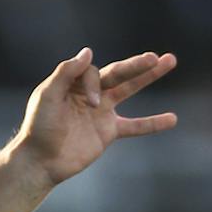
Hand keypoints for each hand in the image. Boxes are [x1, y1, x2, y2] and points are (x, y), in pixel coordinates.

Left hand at [12, 49, 177, 185]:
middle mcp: (89, 93)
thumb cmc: (39, 127)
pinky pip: (135, 126)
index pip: (94, 72)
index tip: (90, 102)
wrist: (41, 161)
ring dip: (149, 76)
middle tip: (155, 56)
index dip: (94, 83)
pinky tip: (172, 119)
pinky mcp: (108, 132)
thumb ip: (66, 73)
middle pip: (118, 73)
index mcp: (73, 82)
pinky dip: (153, 123)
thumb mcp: (47, 96)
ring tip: (170, 61)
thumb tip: (88, 51)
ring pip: (129, 89)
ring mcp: (101, 111)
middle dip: (136, 65)